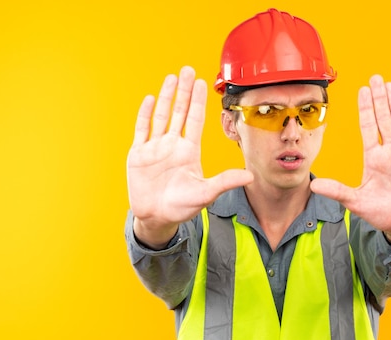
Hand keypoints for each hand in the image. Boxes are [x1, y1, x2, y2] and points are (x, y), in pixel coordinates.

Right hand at [127, 66, 252, 246]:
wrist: (157, 217)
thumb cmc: (181, 207)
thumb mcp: (206, 193)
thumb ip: (225, 181)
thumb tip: (251, 176)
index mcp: (189, 151)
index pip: (195, 120)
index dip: (198, 101)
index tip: (202, 83)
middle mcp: (173, 145)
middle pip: (179, 112)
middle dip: (184, 91)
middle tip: (188, 70)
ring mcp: (155, 148)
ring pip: (161, 116)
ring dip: (165, 97)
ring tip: (171, 78)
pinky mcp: (139, 154)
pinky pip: (141, 130)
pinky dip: (144, 114)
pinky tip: (149, 99)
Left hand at [310, 75, 390, 237]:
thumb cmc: (381, 214)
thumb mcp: (356, 201)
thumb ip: (337, 190)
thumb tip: (313, 185)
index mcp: (374, 158)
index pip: (368, 127)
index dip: (365, 109)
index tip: (362, 90)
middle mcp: (390, 152)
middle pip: (384, 119)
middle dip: (379, 99)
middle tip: (375, 78)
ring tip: (389, 86)